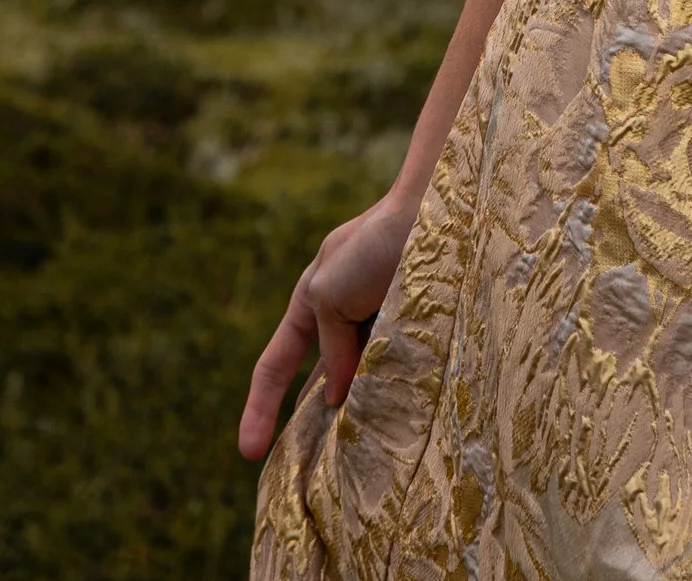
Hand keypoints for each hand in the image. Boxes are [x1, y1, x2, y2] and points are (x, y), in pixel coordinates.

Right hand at [238, 184, 419, 461]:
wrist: (442, 215)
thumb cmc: (376, 245)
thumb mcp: (330, 293)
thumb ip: (330, 346)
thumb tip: (339, 397)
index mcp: (315, 299)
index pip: (275, 363)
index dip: (258, 408)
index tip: (249, 454)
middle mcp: (347, 316)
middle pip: (322, 382)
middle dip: (313, 425)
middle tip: (309, 475)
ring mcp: (383, 325)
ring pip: (360, 386)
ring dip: (356, 418)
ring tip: (352, 461)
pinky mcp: (417, 334)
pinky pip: (395, 379)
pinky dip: (388, 403)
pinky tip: (391, 429)